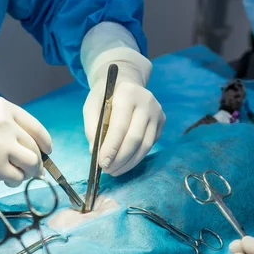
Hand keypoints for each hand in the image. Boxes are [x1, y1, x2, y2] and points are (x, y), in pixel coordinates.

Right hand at [0, 97, 51, 187]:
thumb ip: (2, 122)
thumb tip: (25, 143)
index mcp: (2, 107)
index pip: (35, 126)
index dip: (44, 142)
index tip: (47, 151)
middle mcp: (5, 123)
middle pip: (34, 146)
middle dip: (36, 161)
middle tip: (31, 170)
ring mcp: (2, 145)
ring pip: (32, 162)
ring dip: (30, 172)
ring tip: (19, 176)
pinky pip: (18, 177)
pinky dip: (16, 181)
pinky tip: (6, 181)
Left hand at [83, 48, 164, 176]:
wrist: (125, 82)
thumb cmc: (105, 96)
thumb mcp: (91, 106)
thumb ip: (92, 127)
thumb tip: (95, 153)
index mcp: (127, 94)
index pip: (120, 126)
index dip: (111, 148)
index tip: (102, 163)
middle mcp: (147, 102)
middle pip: (135, 139)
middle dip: (120, 159)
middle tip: (107, 170)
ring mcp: (157, 112)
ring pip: (145, 146)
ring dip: (128, 162)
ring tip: (114, 171)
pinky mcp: (161, 122)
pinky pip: (149, 145)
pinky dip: (135, 158)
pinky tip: (124, 163)